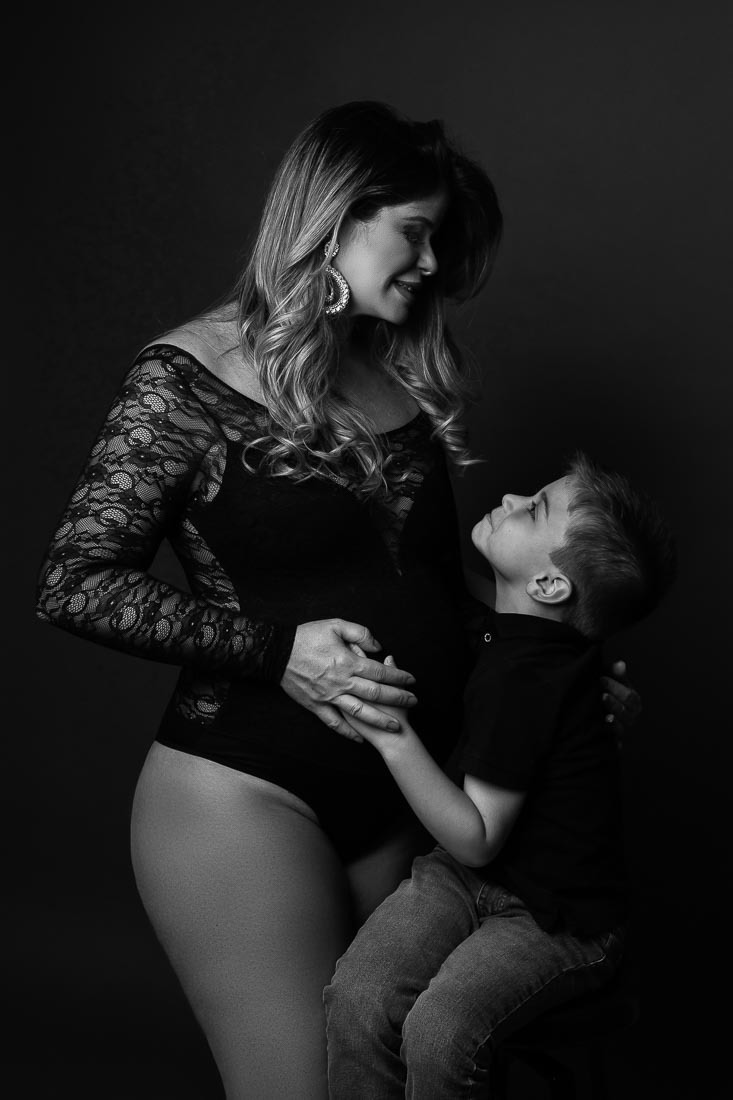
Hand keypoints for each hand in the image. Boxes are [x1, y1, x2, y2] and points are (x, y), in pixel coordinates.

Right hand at [281, 620, 416, 741]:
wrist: (276, 652)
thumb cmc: (306, 636)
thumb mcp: (335, 625)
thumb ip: (360, 633)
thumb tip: (378, 646)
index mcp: (347, 662)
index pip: (380, 672)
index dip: (398, 677)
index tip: (411, 680)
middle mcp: (341, 682)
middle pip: (375, 693)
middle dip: (397, 699)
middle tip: (413, 702)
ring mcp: (328, 696)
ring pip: (359, 712)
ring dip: (379, 720)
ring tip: (395, 726)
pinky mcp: (316, 706)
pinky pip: (335, 723)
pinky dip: (348, 732)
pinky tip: (360, 739)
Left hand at [601, 660, 641, 745]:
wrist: (596, 705)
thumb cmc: (605, 689)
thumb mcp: (610, 678)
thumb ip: (615, 672)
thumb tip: (620, 664)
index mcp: (633, 701)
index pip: (629, 696)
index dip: (616, 687)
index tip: (602, 679)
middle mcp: (631, 716)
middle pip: (627, 713)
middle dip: (614, 704)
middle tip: (602, 696)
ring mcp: (623, 729)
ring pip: (621, 729)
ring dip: (614, 723)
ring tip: (605, 718)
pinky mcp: (613, 740)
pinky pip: (615, 744)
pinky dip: (613, 744)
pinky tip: (608, 740)